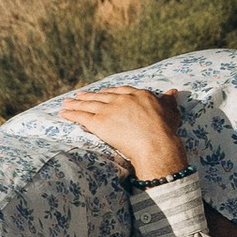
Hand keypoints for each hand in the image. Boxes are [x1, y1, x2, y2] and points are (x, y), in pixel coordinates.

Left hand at [58, 84, 185, 184]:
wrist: (156, 145)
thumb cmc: (166, 131)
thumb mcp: (171, 112)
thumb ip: (169, 101)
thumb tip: (173, 92)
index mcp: (138, 95)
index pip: (120, 91)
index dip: (109, 92)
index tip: (103, 93)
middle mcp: (122, 99)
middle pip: (101, 96)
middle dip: (89, 96)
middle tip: (79, 95)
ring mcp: (109, 110)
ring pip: (89, 104)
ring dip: (75, 103)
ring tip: (67, 102)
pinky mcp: (99, 122)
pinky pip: (81, 116)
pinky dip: (71, 114)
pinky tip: (63, 113)